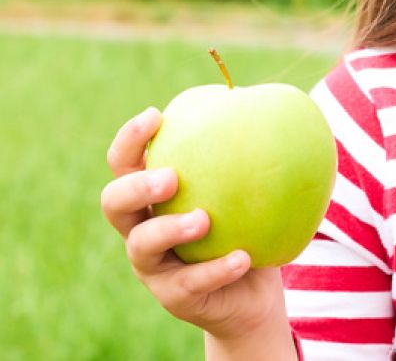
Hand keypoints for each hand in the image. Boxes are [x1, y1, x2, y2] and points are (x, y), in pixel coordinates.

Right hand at [100, 107, 286, 340]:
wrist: (253, 294)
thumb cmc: (247, 227)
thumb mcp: (248, 190)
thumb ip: (251, 154)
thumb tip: (276, 102)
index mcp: (152, 197)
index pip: (124, 164)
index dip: (130, 140)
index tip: (156, 115)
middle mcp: (141, 229)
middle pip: (114, 204)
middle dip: (137, 187)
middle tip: (171, 177)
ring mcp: (154, 268)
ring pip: (143, 247)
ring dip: (171, 228)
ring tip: (204, 219)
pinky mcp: (175, 298)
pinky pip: (191, 284)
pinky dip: (216, 269)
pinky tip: (243, 257)